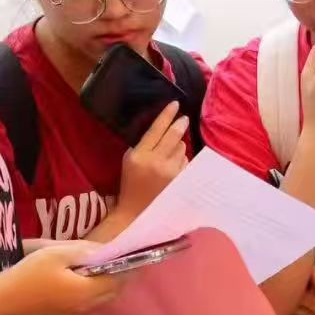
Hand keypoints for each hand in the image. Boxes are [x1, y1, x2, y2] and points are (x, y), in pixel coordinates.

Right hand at [4, 241, 127, 314]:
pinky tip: (81, 284)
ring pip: (98, 301)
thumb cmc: (30, 274)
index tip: (132, 258)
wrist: (2, 300)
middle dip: (118, 279)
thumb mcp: (56, 254)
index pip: (116, 281)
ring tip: (102, 271)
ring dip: (104, 288)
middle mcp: (85, 307)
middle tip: (120, 263)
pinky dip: (90, 294)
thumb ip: (83, 251)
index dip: (126, 269)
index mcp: (87, 291)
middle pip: (110, 293)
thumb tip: (101, 251)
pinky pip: (85, 306)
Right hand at [116, 101, 188, 219]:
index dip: (167, 115)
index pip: (157, 129)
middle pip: (174, 135)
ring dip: (179, 145)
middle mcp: (158, 162)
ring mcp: (171, 172)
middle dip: (180, 124)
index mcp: (140, 155)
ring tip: (169, 153)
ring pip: (182, 148)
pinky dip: (181, 159)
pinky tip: (173, 166)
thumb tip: (163, 129)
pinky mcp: (180, 180)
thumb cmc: (130, 183)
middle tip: (183, 118)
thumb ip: (144, 144)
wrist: (137, 211)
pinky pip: (185, 161)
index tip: (175, 104)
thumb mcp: (129, 159)